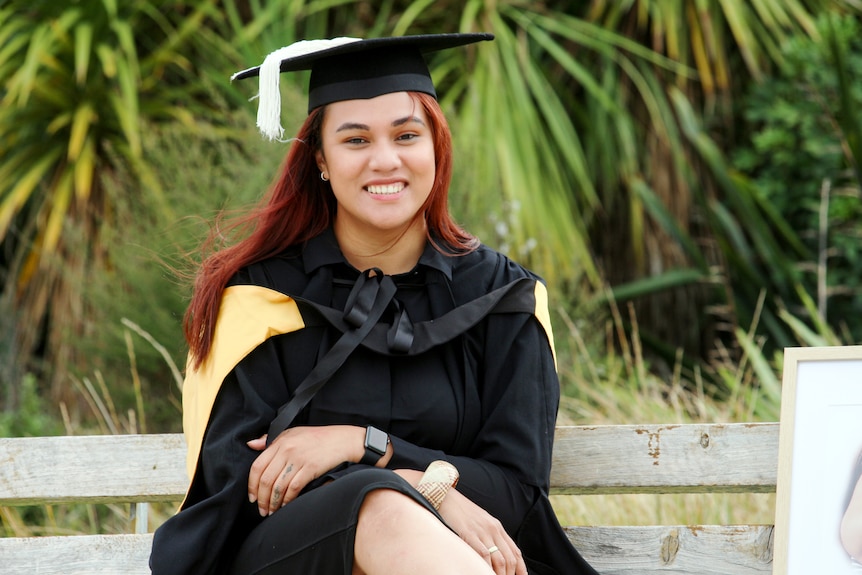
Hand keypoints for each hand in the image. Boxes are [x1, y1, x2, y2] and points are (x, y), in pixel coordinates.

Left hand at [246, 425, 362, 515]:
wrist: (343, 439)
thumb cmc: (317, 437)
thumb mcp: (292, 433)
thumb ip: (270, 440)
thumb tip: (251, 445)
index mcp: (280, 441)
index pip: (257, 466)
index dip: (252, 485)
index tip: (252, 497)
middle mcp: (287, 450)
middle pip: (266, 480)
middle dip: (262, 499)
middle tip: (261, 509)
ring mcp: (299, 459)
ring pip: (278, 487)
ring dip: (273, 503)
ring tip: (272, 511)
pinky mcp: (311, 468)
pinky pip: (293, 489)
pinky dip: (287, 500)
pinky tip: (285, 506)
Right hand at [437, 487, 526, 574]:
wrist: (447, 497)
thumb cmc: (461, 512)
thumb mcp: (481, 522)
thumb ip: (490, 537)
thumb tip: (496, 556)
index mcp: (497, 527)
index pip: (515, 552)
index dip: (520, 569)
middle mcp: (493, 530)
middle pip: (509, 559)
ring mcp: (482, 532)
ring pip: (499, 560)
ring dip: (499, 574)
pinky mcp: (469, 533)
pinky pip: (483, 554)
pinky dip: (486, 567)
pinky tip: (483, 571)